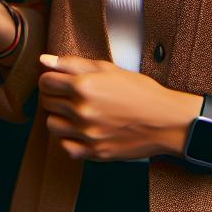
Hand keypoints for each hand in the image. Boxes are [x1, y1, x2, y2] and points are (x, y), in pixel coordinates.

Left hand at [37, 54, 197, 161]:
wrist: (166, 120)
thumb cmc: (141, 92)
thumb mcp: (109, 69)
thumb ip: (73, 64)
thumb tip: (44, 60)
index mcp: (84, 86)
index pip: (45, 82)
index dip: (50, 79)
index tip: (57, 81)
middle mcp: (82, 111)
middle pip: (47, 102)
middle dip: (54, 96)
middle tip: (68, 95)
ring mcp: (88, 133)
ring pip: (52, 125)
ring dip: (59, 117)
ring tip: (74, 113)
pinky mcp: (95, 151)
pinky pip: (66, 147)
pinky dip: (69, 140)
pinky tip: (80, 131)